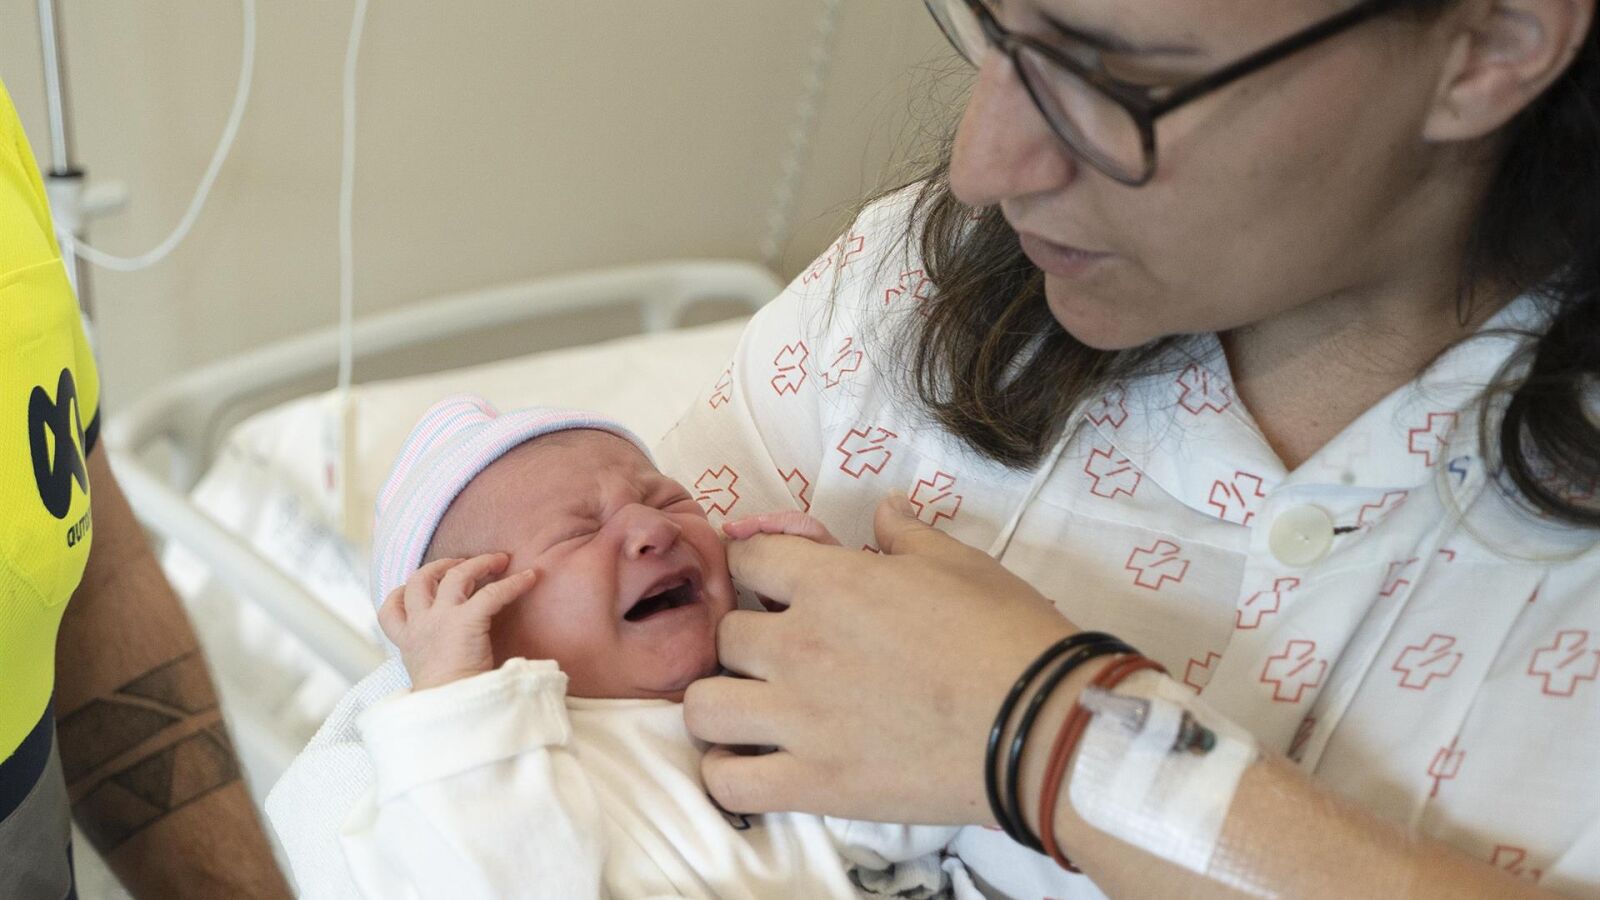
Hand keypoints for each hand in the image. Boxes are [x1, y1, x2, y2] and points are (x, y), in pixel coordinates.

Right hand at [378, 553, 539, 690]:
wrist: (449, 712)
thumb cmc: (446, 702)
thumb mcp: (429, 678)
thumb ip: (434, 662)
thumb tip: (452, 664)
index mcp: (407, 642)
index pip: (390, 609)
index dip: (401, 592)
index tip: (415, 587)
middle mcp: (419, 625)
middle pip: (420, 580)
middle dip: (440, 565)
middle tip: (463, 563)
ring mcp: (440, 619)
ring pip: (454, 575)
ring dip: (477, 563)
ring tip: (499, 560)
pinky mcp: (466, 621)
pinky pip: (493, 592)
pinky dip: (514, 582)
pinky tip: (531, 578)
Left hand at [684, 496, 1077, 824]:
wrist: (1042, 723)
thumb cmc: (1007, 634)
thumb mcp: (960, 563)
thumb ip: (907, 533)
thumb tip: (886, 506)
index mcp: (832, 583)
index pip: (748, 558)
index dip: (756, 564)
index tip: (771, 580)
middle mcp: (800, 646)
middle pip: (724, 634)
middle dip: (747, 640)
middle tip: (779, 654)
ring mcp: (799, 718)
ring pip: (705, 706)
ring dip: (722, 703)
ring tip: (752, 710)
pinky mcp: (813, 783)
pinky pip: (728, 783)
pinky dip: (729, 774)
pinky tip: (754, 763)